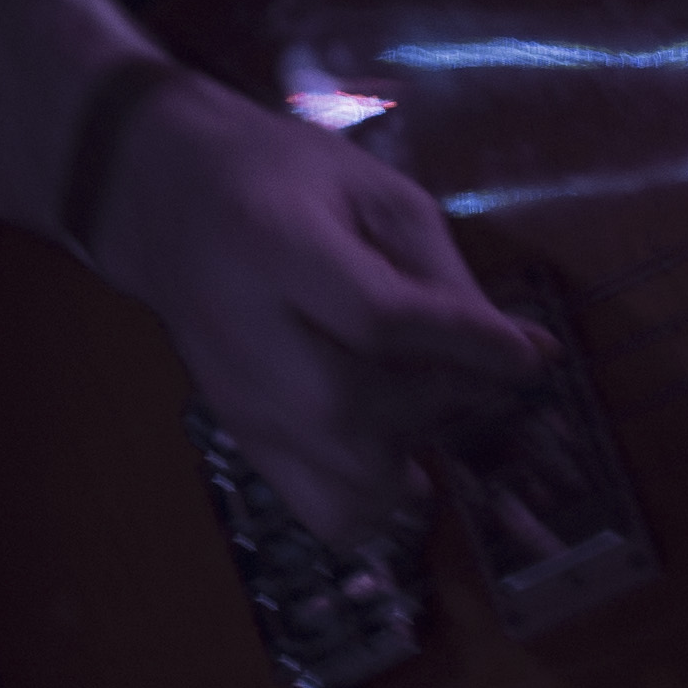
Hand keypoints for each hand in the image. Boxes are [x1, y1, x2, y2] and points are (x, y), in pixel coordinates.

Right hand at [89, 71, 550, 554]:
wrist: (158, 196)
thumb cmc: (280, 176)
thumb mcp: (372, 192)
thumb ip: (445, 276)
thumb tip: (529, 358)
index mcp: (271, 242)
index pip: (377, 318)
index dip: (467, 345)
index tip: (528, 352)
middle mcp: (240, 328)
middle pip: (354, 409)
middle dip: (441, 398)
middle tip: (471, 367)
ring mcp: (233, 393)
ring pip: (345, 475)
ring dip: (413, 445)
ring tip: (421, 395)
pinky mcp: (241, 434)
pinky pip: (327, 511)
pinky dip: (380, 498)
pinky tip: (394, 449)